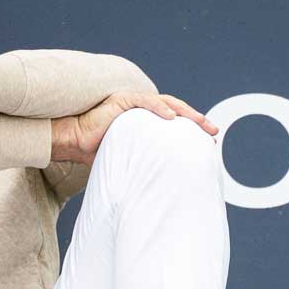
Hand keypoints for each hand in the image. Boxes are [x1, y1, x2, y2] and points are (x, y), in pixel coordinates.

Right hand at [51, 92, 217, 165]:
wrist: (75, 142)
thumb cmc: (98, 152)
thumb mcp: (130, 158)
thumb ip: (146, 163)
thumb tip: (163, 187)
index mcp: (147, 120)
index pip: (176, 121)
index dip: (193, 129)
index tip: (210, 142)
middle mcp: (143, 108)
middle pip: (177, 110)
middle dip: (197, 120)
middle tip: (213, 131)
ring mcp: (133, 102)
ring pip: (165, 103)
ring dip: (185, 112)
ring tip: (199, 122)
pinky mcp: (122, 101)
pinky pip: (144, 102)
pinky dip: (159, 108)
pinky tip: (171, 117)